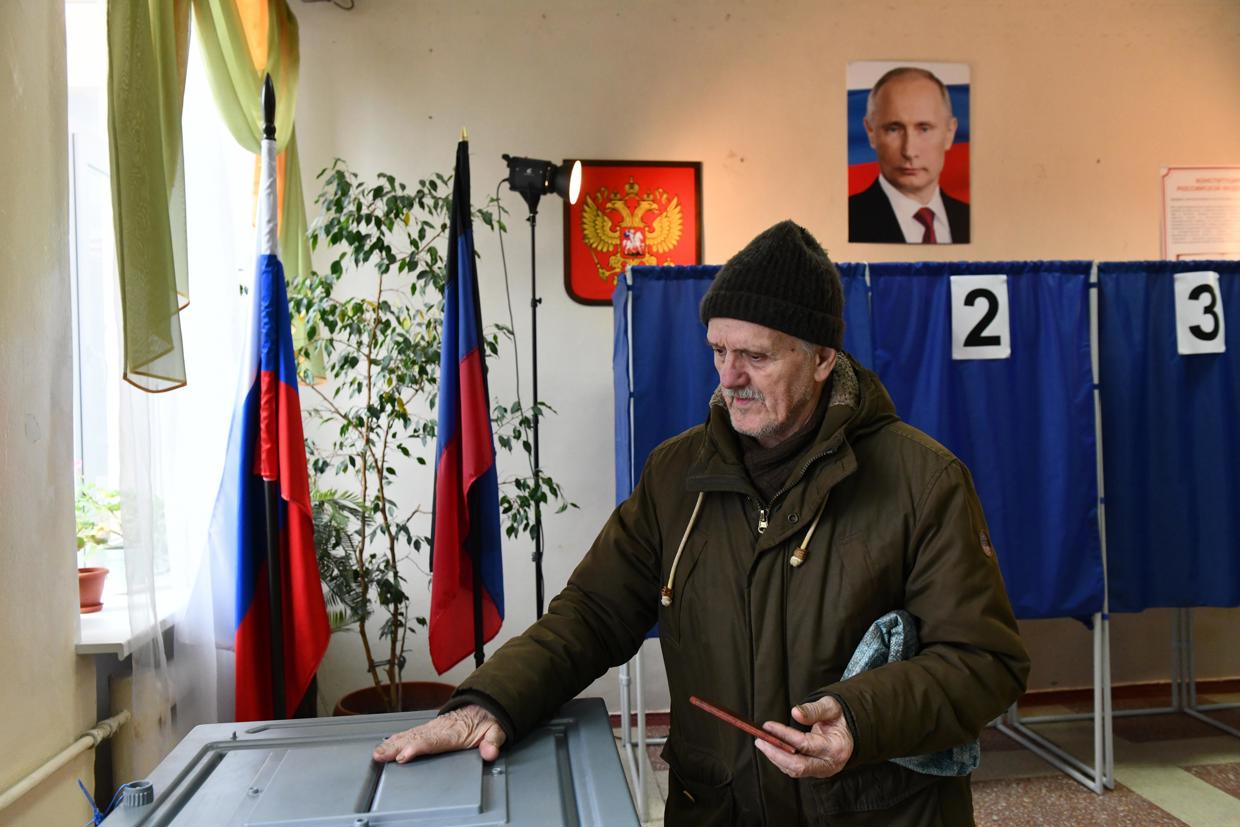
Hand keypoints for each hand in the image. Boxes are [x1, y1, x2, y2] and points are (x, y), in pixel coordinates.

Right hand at [372, 704, 506, 763]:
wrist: (484, 706)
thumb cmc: (487, 721)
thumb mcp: (496, 730)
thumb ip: (493, 741)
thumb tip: (490, 751)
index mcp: (455, 732)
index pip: (433, 741)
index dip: (418, 748)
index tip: (404, 755)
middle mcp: (440, 728)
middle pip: (415, 739)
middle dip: (397, 748)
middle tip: (382, 756)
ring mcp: (433, 727)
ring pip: (409, 736)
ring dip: (392, 744)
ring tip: (378, 753)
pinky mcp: (429, 728)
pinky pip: (410, 733)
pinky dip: (395, 739)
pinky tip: (385, 745)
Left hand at [755, 696, 853, 778]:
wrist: (849, 731)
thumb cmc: (839, 717)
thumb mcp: (831, 707)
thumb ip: (813, 710)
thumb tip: (795, 712)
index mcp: (836, 747)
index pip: (805, 744)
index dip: (784, 735)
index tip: (768, 726)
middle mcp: (830, 764)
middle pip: (798, 766)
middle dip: (775, 754)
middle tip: (759, 741)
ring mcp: (823, 771)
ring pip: (795, 770)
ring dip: (776, 757)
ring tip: (762, 743)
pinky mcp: (815, 771)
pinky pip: (795, 769)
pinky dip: (781, 760)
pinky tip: (772, 748)